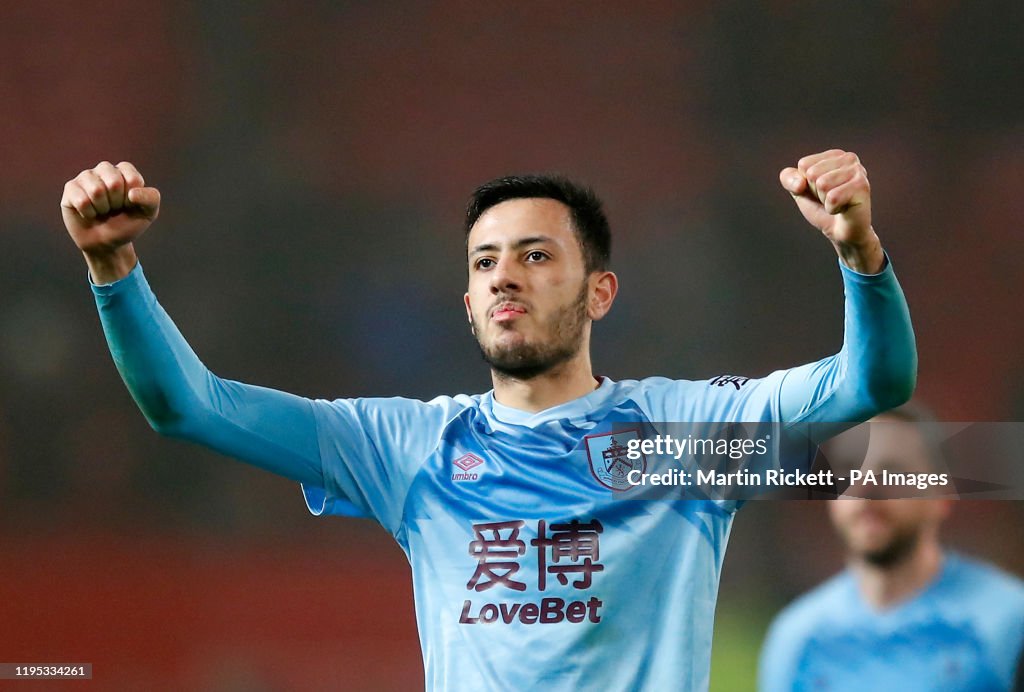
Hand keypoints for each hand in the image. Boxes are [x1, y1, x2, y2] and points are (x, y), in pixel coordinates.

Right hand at [61, 161, 160, 281]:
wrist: (106, 243)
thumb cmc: (127, 224)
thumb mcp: (148, 213)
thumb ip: (151, 199)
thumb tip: (132, 193)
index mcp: (125, 170)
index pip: (133, 179)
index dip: (132, 199)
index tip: (129, 205)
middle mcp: (105, 169)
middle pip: (114, 182)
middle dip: (117, 203)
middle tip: (114, 209)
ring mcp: (86, 177)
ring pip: (96, 190)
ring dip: (102, 208)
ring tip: (102, 211)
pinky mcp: (71, 188)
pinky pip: (82, 200)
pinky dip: (89, 213)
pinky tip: (89, 213)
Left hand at [780, 149, 883, 272]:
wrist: (841, 233)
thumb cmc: (822, 209)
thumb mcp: (799, 191)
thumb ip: (788, 178)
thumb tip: (800, 183)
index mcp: (834, 155)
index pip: (804, 165)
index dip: (806, 184)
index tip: (820, 192)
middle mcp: (849, 158)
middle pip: (812, 173)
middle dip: (816, 193)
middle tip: (830, 199)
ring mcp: (858, 171)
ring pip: (822, 184)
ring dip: (825, 201)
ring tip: (838, 203)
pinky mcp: (862, 186)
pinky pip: (832, 197)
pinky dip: (833, 208)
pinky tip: (843, 209)